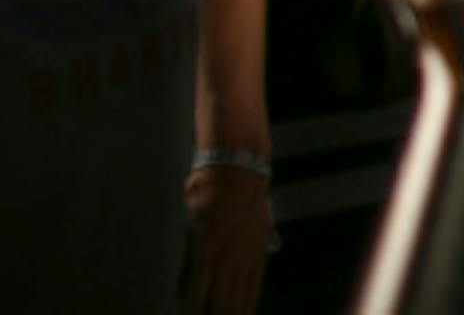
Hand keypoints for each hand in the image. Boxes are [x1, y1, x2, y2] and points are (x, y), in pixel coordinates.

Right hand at [184, 165, 270, 313]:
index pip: (251, 292)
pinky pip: (201, 283)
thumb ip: (262, 233)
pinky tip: (193, 314)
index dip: (245, 310)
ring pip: (220, 298)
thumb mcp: (259, 216)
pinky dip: (196, 302)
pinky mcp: (210, 248)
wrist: (237, 167)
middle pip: (236, 301)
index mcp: (256, 252)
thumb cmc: (243, 188)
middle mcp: (245, 259)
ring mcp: (227, 256)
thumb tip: (268, 240)